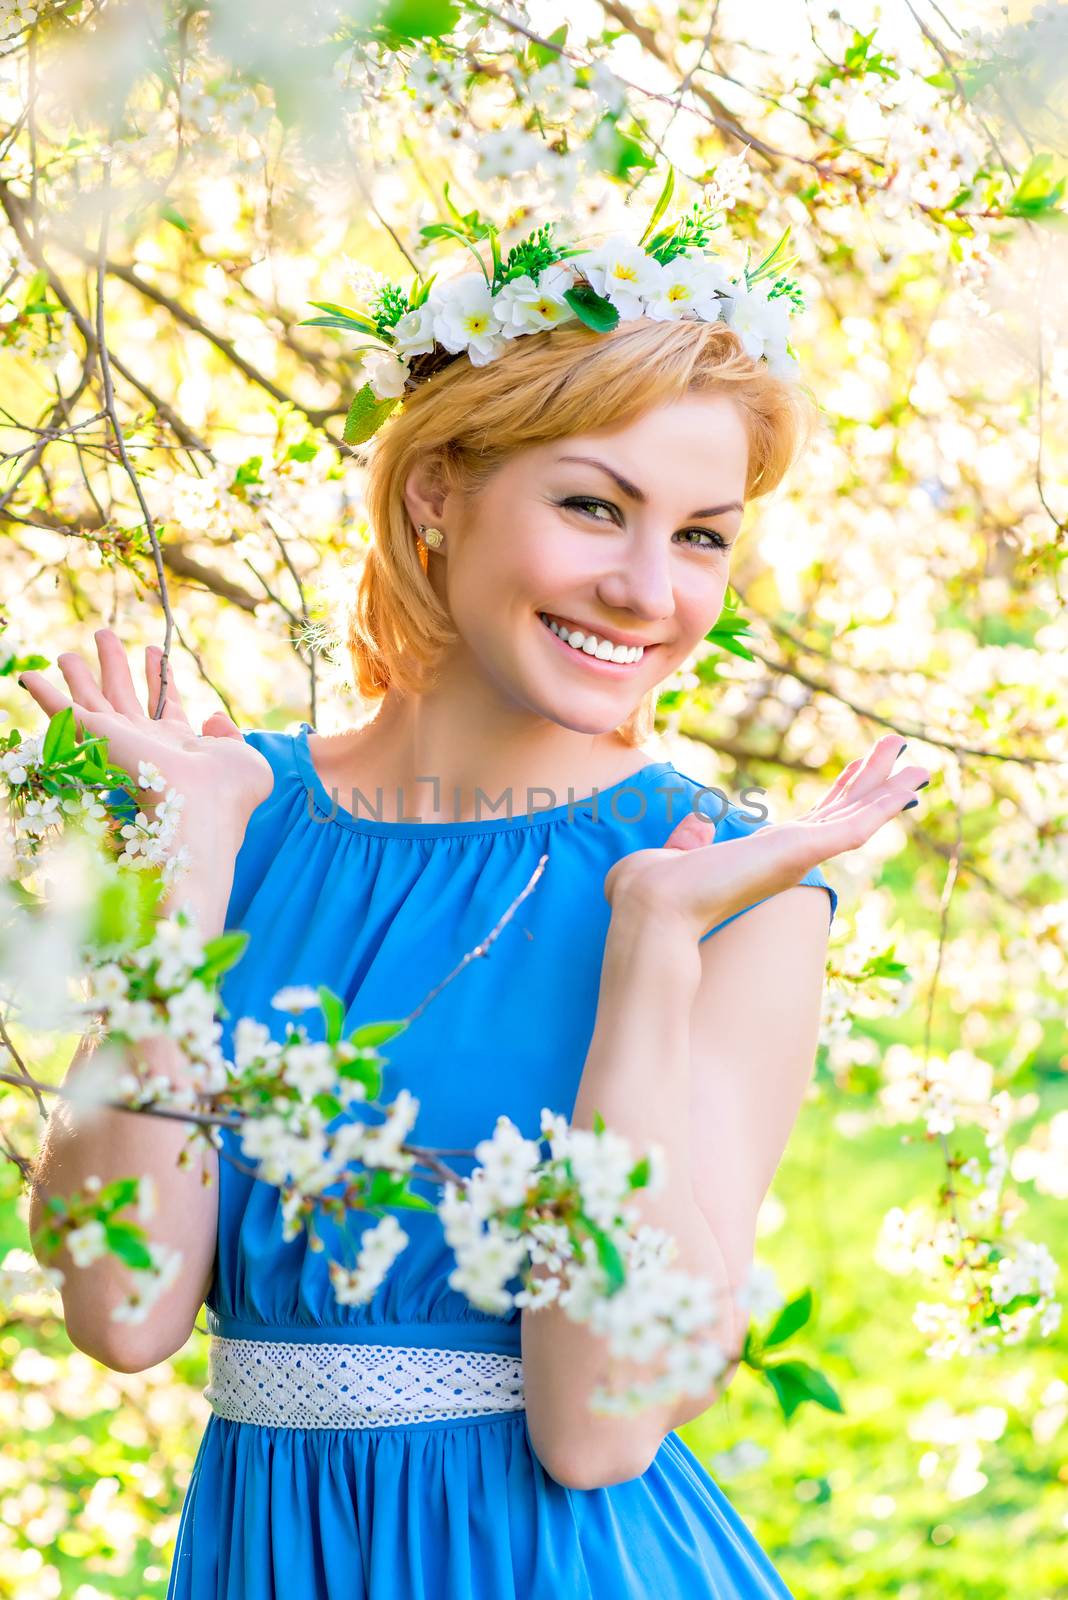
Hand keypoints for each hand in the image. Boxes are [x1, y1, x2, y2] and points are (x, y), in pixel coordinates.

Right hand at [16, 627, 273, 854]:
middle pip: (124, 695)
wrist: (202, 808)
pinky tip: (30, 675)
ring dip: (80, 673)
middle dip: (114, 664)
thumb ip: (230, 735)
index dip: (159, 675)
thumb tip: (211, 718)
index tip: (154, 650)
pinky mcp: (96, 737)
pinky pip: (63, 711)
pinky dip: (44, 693)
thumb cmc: (228, 794)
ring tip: (67, 651)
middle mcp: (145, 741)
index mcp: (179, 744)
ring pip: (93, 698)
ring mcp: (119, 739)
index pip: (164, 703)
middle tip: (103, 634)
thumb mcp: (244, 759)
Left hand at [603, 732, 929, 941]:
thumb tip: (699, 821)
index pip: (813, 820)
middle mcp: (788, 856)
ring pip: (858, 817)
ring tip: (919, 762)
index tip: (860, 772)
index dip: (840, 794)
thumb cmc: (655, 889)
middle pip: (843, 811)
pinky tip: (910, 781)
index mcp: (764, 854)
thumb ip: (692, 837)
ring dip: (889, 788)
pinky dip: (885, 802)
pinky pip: (856, 824)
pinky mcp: (803, 852)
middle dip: (872, 781)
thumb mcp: (677, 852)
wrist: (652, 907)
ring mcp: (800, 855)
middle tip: (899, 752)